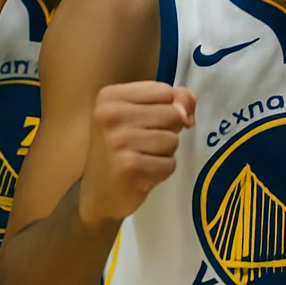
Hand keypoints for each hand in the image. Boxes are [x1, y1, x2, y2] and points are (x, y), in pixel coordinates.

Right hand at [79, 82, 195, 224]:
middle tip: (142, 144)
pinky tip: (142, 174)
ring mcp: (118, 142)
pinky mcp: (129, 168)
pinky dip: (162, 171)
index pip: (165, 91)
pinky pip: (170, 164)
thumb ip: (173, 100)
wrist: (98, 193)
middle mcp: (110, 116)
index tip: (145, 123)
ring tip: (141, 158)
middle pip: (173, 114)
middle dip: (167, 131)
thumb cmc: (123, 148)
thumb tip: (187, 107)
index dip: (167, 108)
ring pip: (173, 140)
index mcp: (110, 96)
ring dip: (164, 153)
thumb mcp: (142, 114)